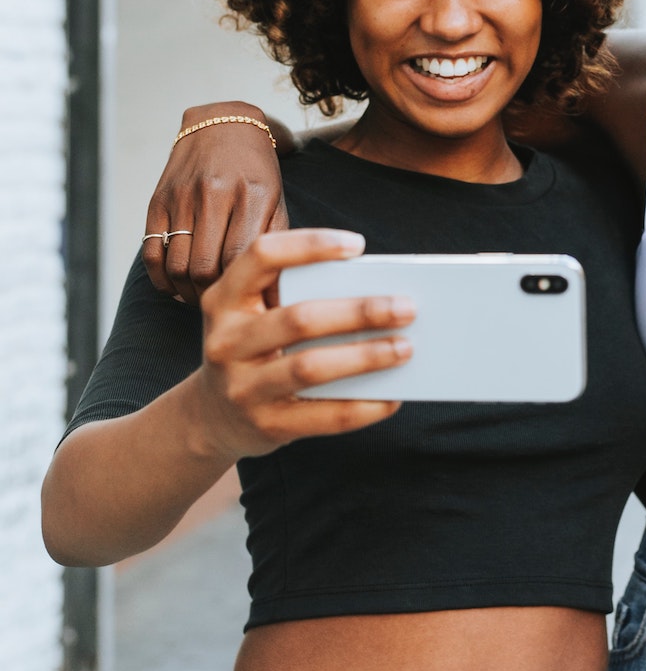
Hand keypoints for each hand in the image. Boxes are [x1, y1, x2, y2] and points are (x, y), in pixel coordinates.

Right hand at [144, 104, 288, 303]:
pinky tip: (176, 286)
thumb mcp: (278, 201)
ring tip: (201, 299)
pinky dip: (161, 280)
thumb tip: (279, 299)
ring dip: (187, 292)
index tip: (249, 306)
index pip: (242, 260)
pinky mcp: (158, 199)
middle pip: (206, 268)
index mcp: (254, 196)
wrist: (222, 124)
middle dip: (212, 297)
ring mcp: (183, 196)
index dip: (243, 291)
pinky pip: (151, 252)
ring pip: (177, 265)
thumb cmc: (258, 172)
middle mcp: (215, 194)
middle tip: (221, 307)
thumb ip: (279, 246)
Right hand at [189, 229, 412, 460]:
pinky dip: (364, 406)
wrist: (213, 418)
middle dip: (359, 311)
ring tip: (405, 348)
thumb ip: (299, 296)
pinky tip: (392, 397)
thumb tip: (380, 291)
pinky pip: (323, 416)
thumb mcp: (255, 316)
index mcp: (225, 300)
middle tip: (406, 307)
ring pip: (310, 367)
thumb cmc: (255, 351)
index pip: (262, 256)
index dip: (309, 245)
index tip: (357, 246)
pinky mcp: (266, 426)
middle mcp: (226, 341)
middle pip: (299, 319)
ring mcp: (242, 388)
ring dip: (365, 357)